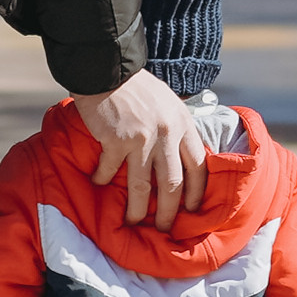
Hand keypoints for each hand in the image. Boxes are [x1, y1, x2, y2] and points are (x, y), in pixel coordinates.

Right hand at [72, 71, 205, 226]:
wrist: (108, 69)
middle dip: (170, 211)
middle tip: (165, 227)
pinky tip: (98, 182)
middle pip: (173, 184)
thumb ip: (175, 128)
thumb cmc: (136, 87)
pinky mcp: (117, 141)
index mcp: (184, 125)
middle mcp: (167, 135)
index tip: (191, 209)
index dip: (196, 192)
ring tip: (133, 222)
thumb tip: (178, 157)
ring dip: (138, 209)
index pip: (199, 167)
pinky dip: (103, 179)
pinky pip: (111, 171)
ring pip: (144, 187)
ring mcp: (142, 139)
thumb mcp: (168, 103)